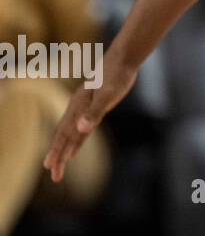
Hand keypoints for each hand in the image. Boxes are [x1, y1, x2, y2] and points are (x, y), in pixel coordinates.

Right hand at [43, 61, 137, 181]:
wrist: (123, 59)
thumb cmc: (116, 76)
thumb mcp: (108, 95)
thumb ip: (94, 112)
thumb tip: (81, 129)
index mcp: (78, 108)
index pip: (64, 135)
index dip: (58, 151)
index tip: (50, 167)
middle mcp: (77, 108)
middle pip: (63, 137)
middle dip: (58, 156)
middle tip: (54, 176)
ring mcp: (83, 107)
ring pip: (70, 133)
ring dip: (65, 150)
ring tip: (59, 166)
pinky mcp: (92, 106)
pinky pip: (80, 127)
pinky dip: (76, 139)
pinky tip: (74, 146)